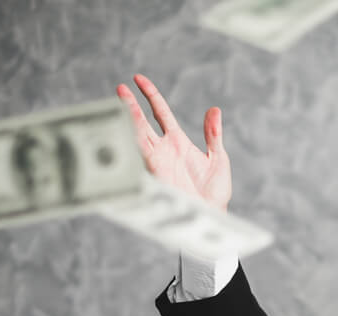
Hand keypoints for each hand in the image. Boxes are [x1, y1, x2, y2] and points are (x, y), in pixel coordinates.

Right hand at [116, 73, 231, 210]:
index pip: (159, 112)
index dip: (150, 95)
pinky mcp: (155, 174)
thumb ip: (213, 134)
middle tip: (120, 88)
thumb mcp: (218, 158)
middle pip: (142, 121)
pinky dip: (130, 144)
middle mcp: (163, 150)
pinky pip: (140, 156)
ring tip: (120, 103)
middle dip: (130, 105)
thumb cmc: (215, 192)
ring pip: (138, 135)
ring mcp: (157, 161)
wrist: (212, 213)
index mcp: (177, 141)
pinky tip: (122, 131)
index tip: (138, 79)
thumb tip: (214, 110)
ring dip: (129, 120)